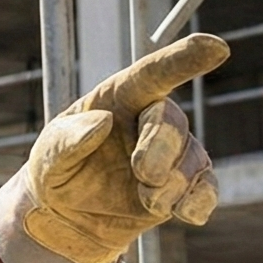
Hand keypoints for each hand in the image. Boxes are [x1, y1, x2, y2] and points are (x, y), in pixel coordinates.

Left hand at [0, 34, 228, 262]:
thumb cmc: (57, 170)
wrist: (68, 215)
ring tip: (147, 201)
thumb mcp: (48, 155)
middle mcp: (152, 118)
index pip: (154, 73)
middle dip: (159, 149)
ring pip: (192, 160)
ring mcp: (173, 152)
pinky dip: (199, 202)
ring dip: (171, 186)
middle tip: (143, 174)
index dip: (184, 59)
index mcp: (121, 97)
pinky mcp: (185, 185)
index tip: (215, 46)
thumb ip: (67, 139)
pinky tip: (186, 214)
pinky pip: (207, 189)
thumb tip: (102, 121)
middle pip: (171, 121)